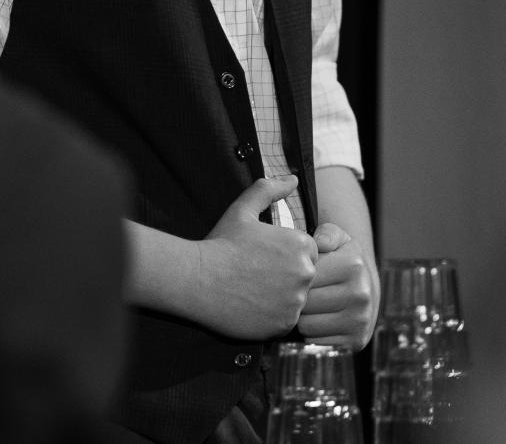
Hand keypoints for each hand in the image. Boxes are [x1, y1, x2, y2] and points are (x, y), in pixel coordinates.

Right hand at [194, 175, 319, 338]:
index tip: (263, 258)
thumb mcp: (243, 209)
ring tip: (253, 290)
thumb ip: (269, 190)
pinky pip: (286, 320)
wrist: (197, 279)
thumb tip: (293, 179)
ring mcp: (295, 302)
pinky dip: (273, 315)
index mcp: (301, 245)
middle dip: (286, 276)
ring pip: (297, 299)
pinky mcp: (283, 325)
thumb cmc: (221, 244)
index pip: (308, 253)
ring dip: (281, 296)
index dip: (285, 255)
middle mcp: (305, 273)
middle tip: (257, 274)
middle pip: (305, 276)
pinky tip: (252, 305)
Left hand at [297, 222, 377, 349]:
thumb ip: (325, 233)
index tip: (294, 274)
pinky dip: (310, 333)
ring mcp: (360, 320)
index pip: (303, 278)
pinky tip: (315, 319)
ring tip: (305, 305)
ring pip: (306, 325)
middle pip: (304, 303)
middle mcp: (360, 293)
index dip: (293, 276)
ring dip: (300, 317)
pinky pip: (315, 341)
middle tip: (295, 292)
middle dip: (294, 298)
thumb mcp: (335, 238)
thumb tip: (320, 242)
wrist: (365, 288)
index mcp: (352, 265)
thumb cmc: (340, 259)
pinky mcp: (356, 341)